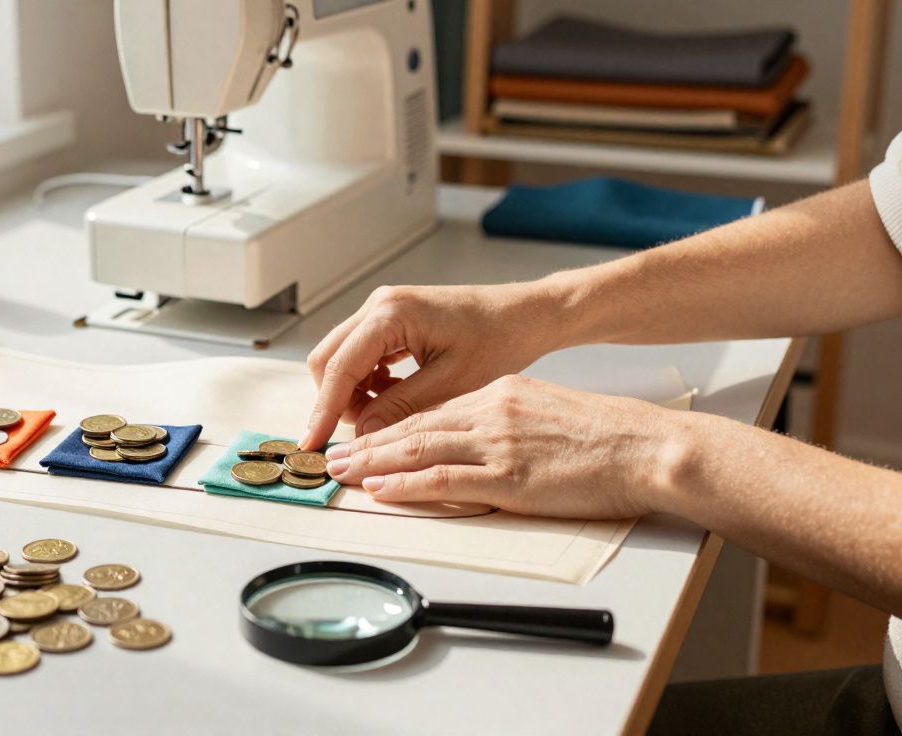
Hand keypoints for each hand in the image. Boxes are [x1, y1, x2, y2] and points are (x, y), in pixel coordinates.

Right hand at [300, 283, 568, 449]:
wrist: (524, 315)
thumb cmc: (498, 340)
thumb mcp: (451, 384)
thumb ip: (401, 408)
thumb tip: (362, 435)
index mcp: (391, 314)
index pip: (338, 367)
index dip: (323, 410)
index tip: (312, 444)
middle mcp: (379, 305)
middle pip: (328, 359)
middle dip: (335, 401)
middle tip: (356, 436)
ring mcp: (382, 310)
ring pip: (342, 358)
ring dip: (353, 392)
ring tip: (387, 413)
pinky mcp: (391, 320)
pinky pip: (361, 354)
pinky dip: (368, 381)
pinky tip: (396, 395)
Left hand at [323, 375, 681, 519]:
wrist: (646, 446)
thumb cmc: (607, 436)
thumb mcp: (547, 412)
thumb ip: (507, 423)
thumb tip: (478, 443)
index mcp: (500, 395)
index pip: (432, 411)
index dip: (391, 426)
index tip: (363, 436)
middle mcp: (491, 412)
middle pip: (414, 427)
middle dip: (368, 442)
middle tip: (334, 454)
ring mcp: (497, 443)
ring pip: (419, 450)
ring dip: (374, 463)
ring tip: (342, 471)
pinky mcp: (509, 476)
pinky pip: (445, 480)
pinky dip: (407, 486)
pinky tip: (381, 489)